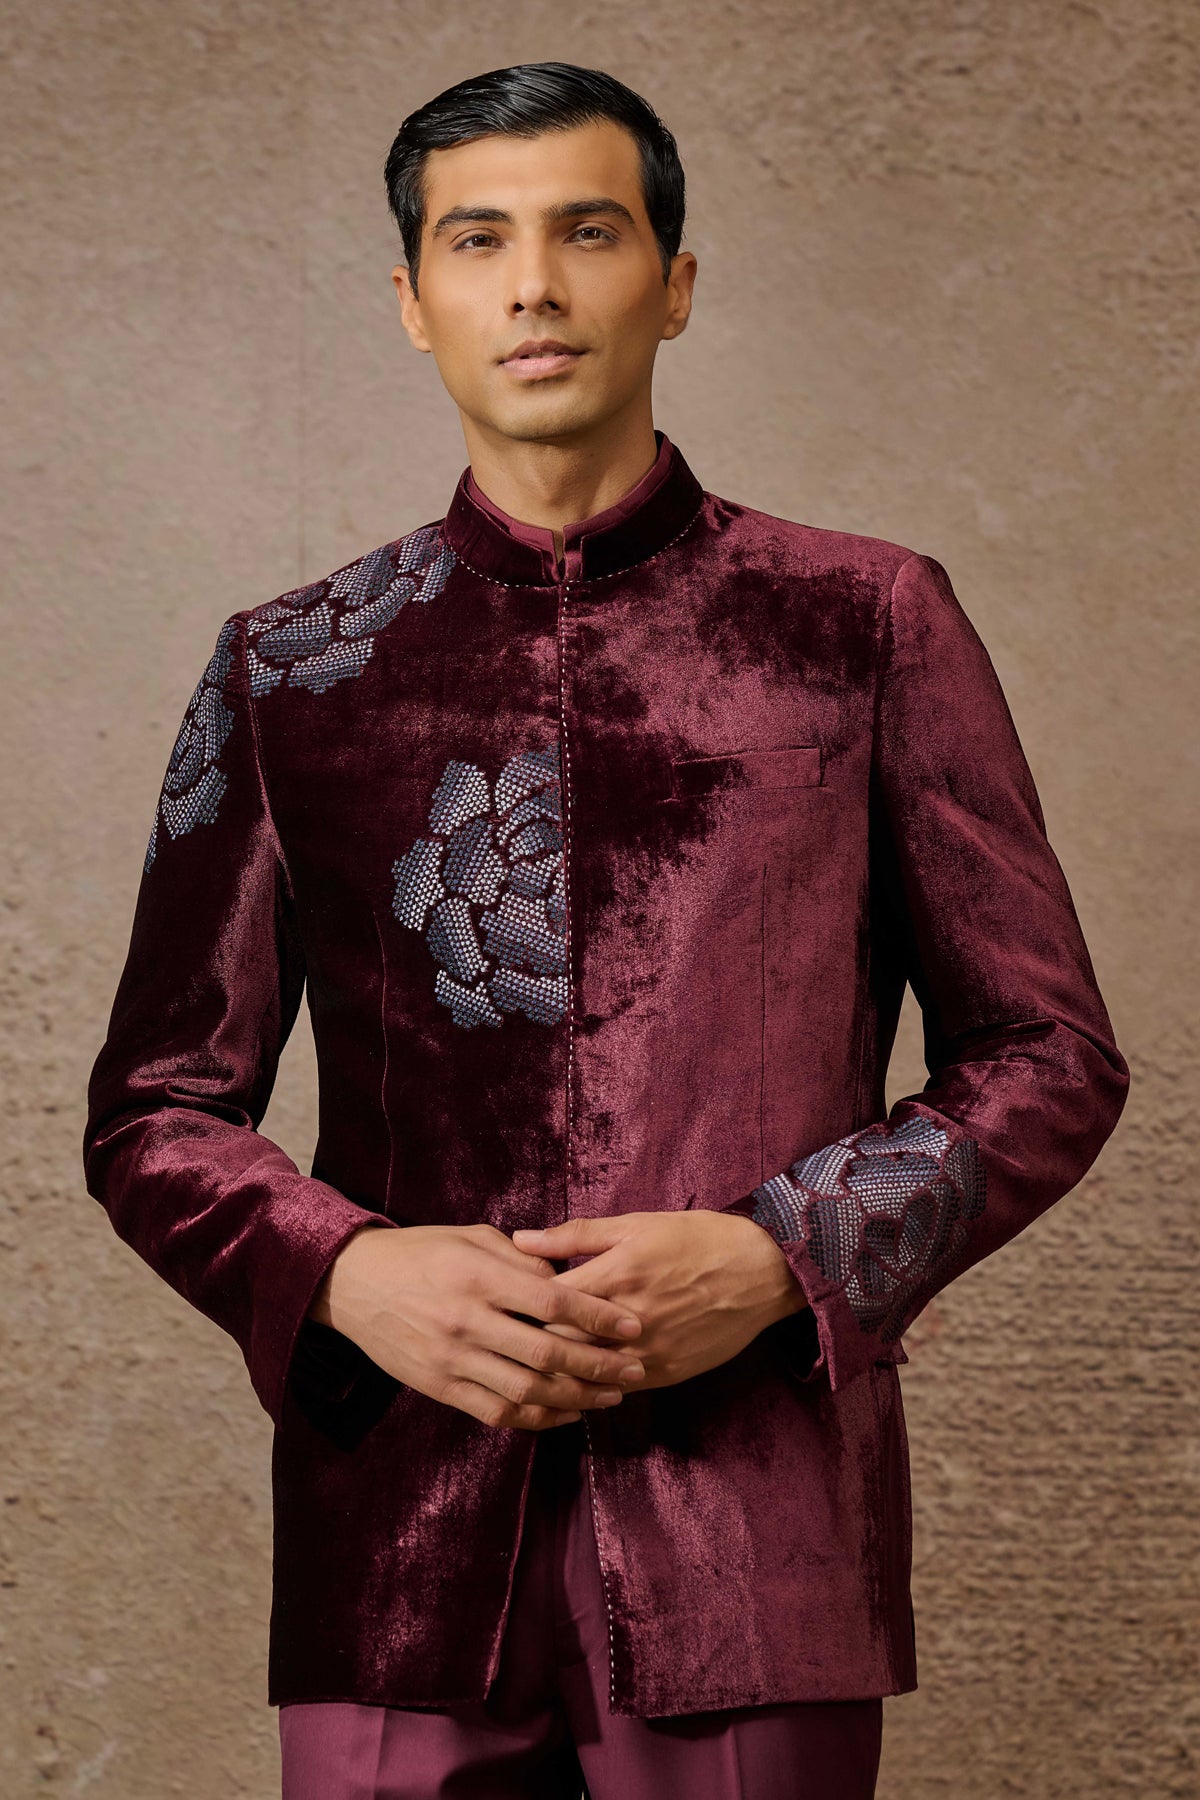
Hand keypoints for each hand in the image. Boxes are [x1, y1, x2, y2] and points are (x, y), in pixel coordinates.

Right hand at [310, 1222, 648, 1431]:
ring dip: (576, 1397)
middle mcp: (468, 1321)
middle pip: (546, 1351)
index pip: (552, 1301)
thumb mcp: (471, 1238)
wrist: (353, 1284)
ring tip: (611, 1395)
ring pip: (527, 1389)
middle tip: (635, 1368)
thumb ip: (521, 1260)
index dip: (598, 1316)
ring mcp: (452, 1359)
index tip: (631, 1325)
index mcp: (479, 1276)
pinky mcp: (439, 1387)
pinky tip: (567, 1412)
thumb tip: (567, 1278)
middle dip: (599, 1364)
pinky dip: (537, 1417)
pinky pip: (497, 1411)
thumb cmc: (420, 1252)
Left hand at [511, 1211, 808, 1390]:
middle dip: (528, 1346)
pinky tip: (576, 1380)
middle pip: (556, 1347)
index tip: (499, 1310)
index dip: (516, 1311)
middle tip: (504, 1344)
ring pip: (583, 1377)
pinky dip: (593, 1386)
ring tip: (530, 1368)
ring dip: (557, 1373)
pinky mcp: (666, 1373)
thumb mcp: (634, 1225)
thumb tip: (520, 1239)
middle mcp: (624, 1320)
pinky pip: (616, 1388)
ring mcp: (646, 1353)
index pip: (543, 1305)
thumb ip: (573, 1235)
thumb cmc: (696, 1238)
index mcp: (612, 1276)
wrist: (762, 1271)